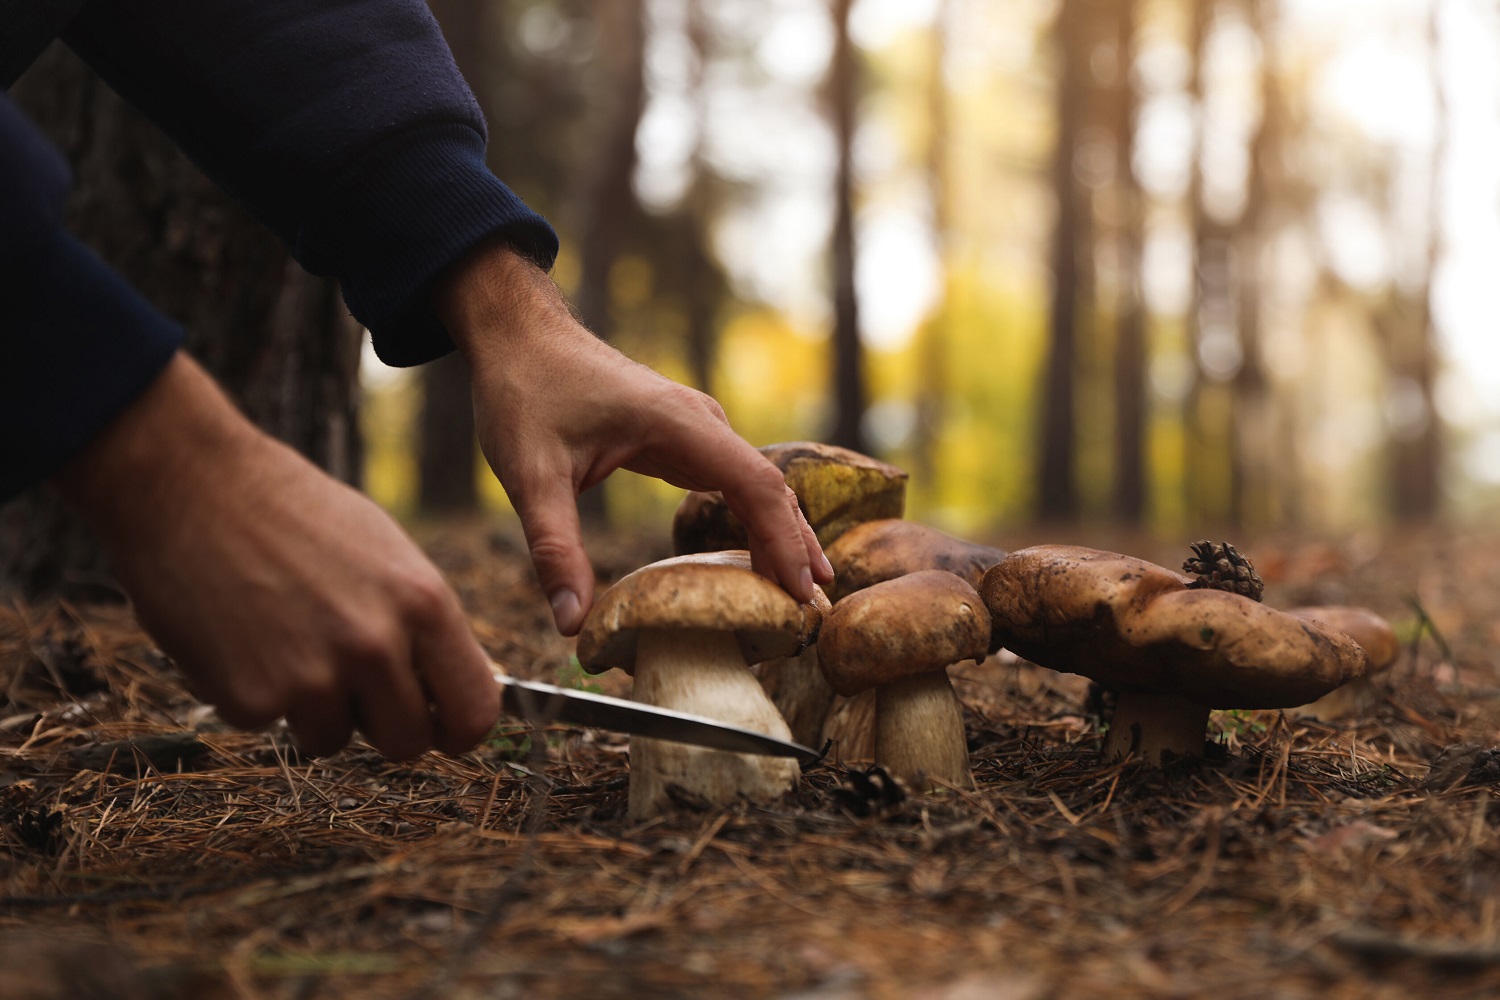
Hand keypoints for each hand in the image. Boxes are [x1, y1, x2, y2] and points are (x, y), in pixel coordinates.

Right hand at [54, 353, 498, 759]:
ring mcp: (312, 678)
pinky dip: (256, 694)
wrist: (190, 485)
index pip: (474, 710)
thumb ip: (423, 624)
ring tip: (285, 637)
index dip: (458, 730)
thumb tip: (449, 685)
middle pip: (408, 741)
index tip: (443, 731)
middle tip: (350, 683)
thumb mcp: (388, 554)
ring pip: (334, 739)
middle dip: (381, 723)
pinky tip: (240, 637)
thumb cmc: (293, 512)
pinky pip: (271, 725)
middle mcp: (376, 646)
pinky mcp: (251, 699)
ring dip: (314, 708)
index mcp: (423, 603)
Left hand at [434, 240, 833, 635]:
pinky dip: (755, 520)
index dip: (784, 542)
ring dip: (782, 536)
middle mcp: (701, 422)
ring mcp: (697, 429)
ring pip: (759, 486)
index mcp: (678, 423)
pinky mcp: (684, 439)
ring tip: (801, 594)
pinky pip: (735, 482)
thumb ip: (554, 549)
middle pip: (771, 489)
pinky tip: (760, 558)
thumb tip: (572, 623)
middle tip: (812, 612)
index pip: (756, 486)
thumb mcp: (530, 476)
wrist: (519, 335)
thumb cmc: (525, 392)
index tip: (800, 594)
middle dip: (796, 548)